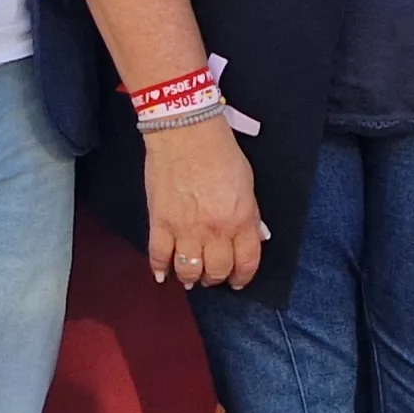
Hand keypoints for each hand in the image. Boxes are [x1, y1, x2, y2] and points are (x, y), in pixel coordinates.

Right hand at [139, 123, 263, 290]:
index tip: (238, 280)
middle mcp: (214, 230)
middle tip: (213, 276)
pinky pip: (158, 256)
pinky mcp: (159, 222)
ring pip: (188, 271)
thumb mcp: (247, 183)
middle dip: (216, 278)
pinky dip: (160, 269)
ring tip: (191, 275)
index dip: (243, 277)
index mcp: (240, 219)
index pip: (246, 262)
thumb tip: (255, 237)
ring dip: (191, 278)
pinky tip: (163, 273)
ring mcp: (184, 228)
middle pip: (216, 271)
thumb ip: (251, 215)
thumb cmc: (219, 151)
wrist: (185, 131)